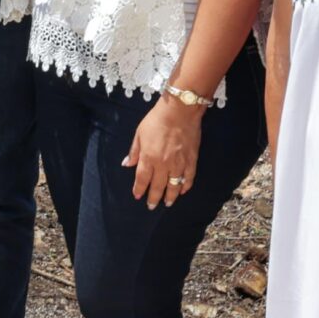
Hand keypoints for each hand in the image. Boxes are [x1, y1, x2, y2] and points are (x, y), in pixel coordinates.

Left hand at [123, 94, 204, 208]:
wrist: (180, 111)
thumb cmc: (157, 120)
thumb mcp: (139, 133)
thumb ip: (134, 151)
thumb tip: (127, 164)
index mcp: (148, 158)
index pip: (142, 179)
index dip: (139, 189)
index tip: (137, 196)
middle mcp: (163, 164)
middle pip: (158, 186)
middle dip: (153, 198)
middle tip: (151, 206)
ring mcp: (179, 164)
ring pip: (174, 186)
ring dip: (170, 196)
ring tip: (168, 203)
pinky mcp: (191, 160)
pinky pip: (188, 178)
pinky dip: (185, 186)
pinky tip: (182, 191)